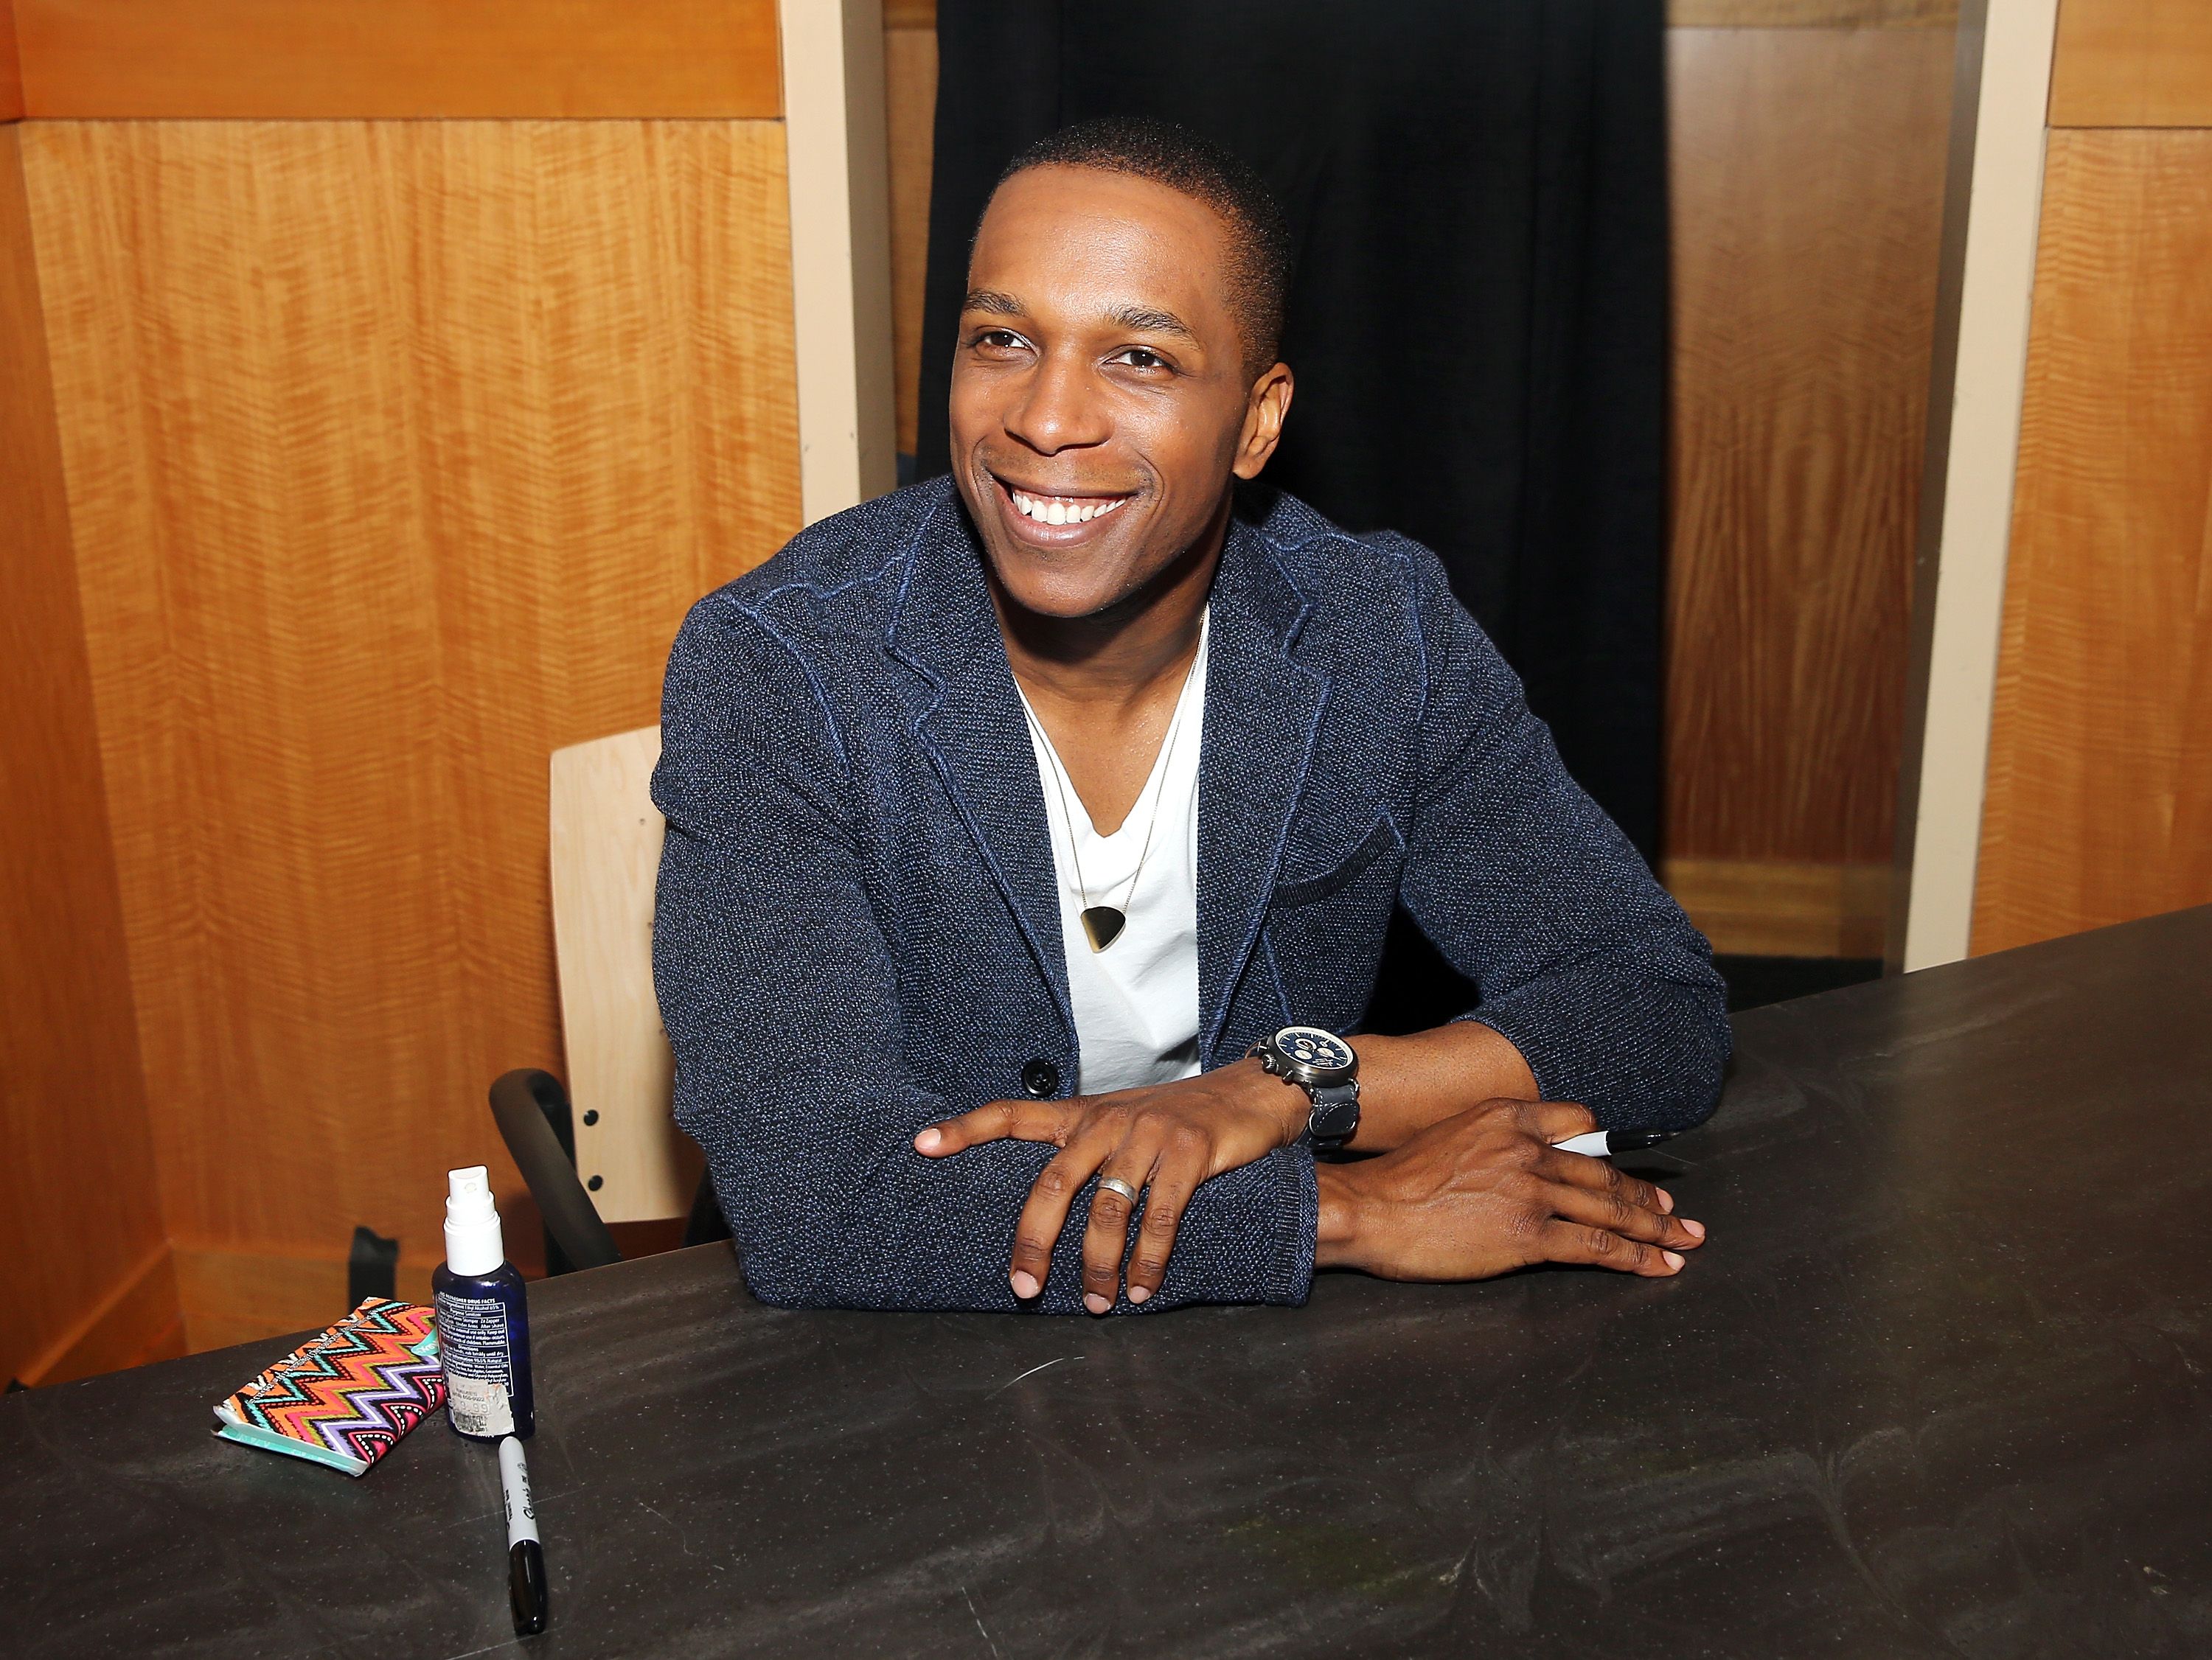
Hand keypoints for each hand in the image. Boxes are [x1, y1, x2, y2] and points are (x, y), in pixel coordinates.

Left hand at [914, 1059, 1308, 1311]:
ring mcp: (1149, 1134)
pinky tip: (1142, 1289)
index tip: (922, 1144)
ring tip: (1099, 1303)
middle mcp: (1108, 1120)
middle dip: (1034, 1242)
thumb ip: (1086, 1151)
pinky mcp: (1190, 1153)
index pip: (1013, 1114)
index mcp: (1084, 1115)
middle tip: (1025, 1288)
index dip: (965, 1128)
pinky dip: (1148, 1261)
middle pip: (1052, 1183)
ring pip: (1107, 1210)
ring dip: (1099, 1266)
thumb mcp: (1126, 1122)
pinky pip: (1160, 1217)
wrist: (1252, 1092)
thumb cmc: (1182, 1119)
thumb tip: (1048, 1209)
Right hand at [1317, 1099, 1704, 1279]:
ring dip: (1655, 1228)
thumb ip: (1494, 1141)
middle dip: (1646, 1197)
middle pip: (1604, 1172)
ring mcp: (1531, 1190)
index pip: (1578, 1122)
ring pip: (1610, 1208)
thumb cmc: (1399, 1182)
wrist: (1370, 1209)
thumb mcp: (1452, 1135)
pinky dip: (1635, 1257)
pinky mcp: (1529, 1234)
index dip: (1608, 1150)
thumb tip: (1522, 1165)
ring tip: (1683, 1240)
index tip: (1625, 1167)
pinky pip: (1595, 1245)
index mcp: (1506, 1116)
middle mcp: (1526, 1147)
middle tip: (1675, 1214)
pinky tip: (1658, 1266)